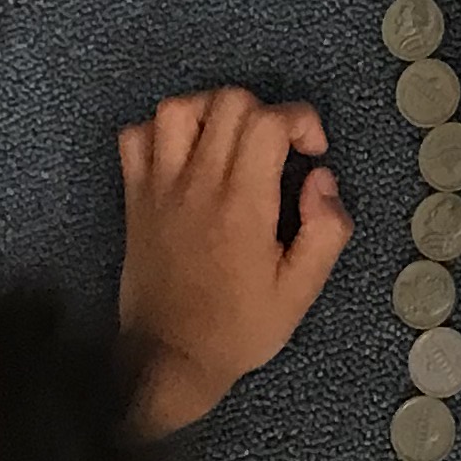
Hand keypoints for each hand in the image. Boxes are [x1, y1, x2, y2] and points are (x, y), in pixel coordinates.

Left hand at [113, 86, 351, 431]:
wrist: (167, 358)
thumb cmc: (239, 327)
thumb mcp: (301, 291)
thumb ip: (326, 230)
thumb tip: (321, 178)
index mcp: (242, 203)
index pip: (268, 121)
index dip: (301, 120)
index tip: (312, 153)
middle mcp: (197, 184)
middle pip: (228, 102)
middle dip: (265, 112)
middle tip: (278, 150)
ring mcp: (158, 187)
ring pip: (178, 108)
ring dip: (213, 111)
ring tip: (232, 140)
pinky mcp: (135, 198)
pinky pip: (135, 137)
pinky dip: (161, 131)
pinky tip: (186, 155)